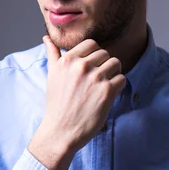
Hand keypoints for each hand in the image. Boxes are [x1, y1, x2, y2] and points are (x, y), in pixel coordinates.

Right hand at [41, 34, 125, 152]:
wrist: (61, 131)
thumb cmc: (56, 105)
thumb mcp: (52, 76)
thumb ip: (53, 55)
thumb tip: (46, 37)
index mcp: (67, 60)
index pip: (91, 44)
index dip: (94, 56)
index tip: (91, 68)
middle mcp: (81, 66)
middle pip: (105, 53)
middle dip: (104, 65)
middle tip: (97, 81)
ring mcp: (95, 78)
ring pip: (116, 63)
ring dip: (113, 74)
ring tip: (103, 87)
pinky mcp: (107, 91)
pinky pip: (122, 79)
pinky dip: (118, 86)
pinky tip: (107, 95)